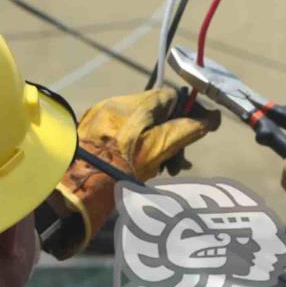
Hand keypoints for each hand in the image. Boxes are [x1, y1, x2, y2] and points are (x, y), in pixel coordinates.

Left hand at [45, 89, 219, 258]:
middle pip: (157, 115)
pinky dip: (139, 151)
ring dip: (158, 147)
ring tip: (162, 171)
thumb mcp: (159, 149)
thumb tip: (212, 117)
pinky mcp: (92, 136)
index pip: (171, 97)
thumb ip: (186, 130)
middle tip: (179, 165)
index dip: (190, 113)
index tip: (200, 134)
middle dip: (174, 137)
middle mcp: (117, 106)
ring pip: (142, 129)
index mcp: (135, 105)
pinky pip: (124, 138)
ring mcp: (102, 121)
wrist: (73, 189)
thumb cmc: (118, 168)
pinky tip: (142, 171)